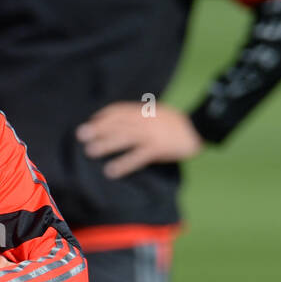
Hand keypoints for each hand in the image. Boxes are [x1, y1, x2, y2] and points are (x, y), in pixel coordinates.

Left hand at [76, 102, 203, 178]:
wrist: (199, 128)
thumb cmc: (175, 123)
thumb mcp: (156, 113)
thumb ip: (139, 116)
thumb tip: (119, 122)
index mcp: (143, 111)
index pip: (118, 110)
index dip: (103, 116)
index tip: (91, 122)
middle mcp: (144, 120)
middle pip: (117, 123)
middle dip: (98, 128)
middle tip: (81, 135)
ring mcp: (151, 134)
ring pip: (124, 138)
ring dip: (106, 144)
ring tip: (90, 151)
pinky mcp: (157, 148)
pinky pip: (137, 157)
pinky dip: (123, 163)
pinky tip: (111, 171)